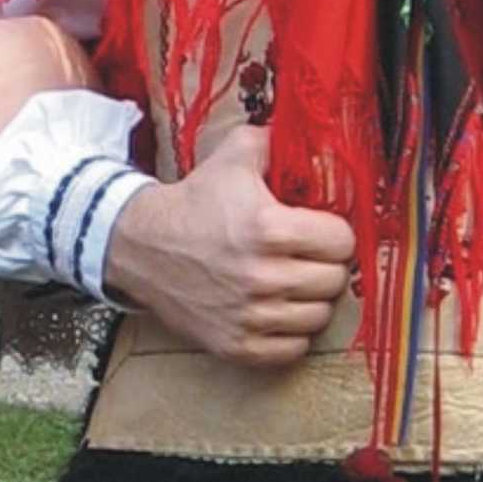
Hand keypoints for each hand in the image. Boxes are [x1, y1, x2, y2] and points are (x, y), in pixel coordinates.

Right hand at [101, 124, 355, 366]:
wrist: (141, 246)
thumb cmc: (193, 203)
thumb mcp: (233, 157)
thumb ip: (276, 140)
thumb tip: (312, 132)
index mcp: (267, 228)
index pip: (342, 241)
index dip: (336, 233)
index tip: (322, 231)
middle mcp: (261, 276)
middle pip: (333, 281)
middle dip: (327, 265)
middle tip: (311, 256)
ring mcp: (248, 315)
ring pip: (318, 317)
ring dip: (311, 299)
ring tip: (295, 283)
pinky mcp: (235, 344)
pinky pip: (292, 349)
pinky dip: (292, 333)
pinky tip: (280, 311)